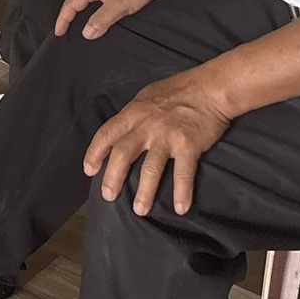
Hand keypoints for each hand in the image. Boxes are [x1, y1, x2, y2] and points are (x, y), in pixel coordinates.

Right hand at [55, 0, 168, 39]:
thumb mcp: (117, 7)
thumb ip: (100, 20)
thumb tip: (86, 33)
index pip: (70, 4)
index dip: (63, 19)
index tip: (59, 32)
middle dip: (68, 14)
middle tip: (64, 28)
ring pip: (89, 1)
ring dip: (82, 13)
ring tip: (81, 27)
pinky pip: (101, 4)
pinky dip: (96, 13)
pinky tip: (104, 21)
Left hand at [83, 71, 232, 216]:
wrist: (210, 88)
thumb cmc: (178, 91)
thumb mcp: (147, 97)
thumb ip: (133, 116)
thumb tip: (121, 133)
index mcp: (133, 113)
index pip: (106, 134)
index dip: (95, 153)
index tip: (89, 170)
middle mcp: (146, 125)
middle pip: (123, 153)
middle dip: (112, 177)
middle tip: (108, 196)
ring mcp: (167, 136)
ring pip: (150, 168)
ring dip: (144, 191)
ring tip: (139, 210)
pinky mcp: (189, 145)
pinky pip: (183, 173)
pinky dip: (182, 192)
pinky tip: (181, 208)